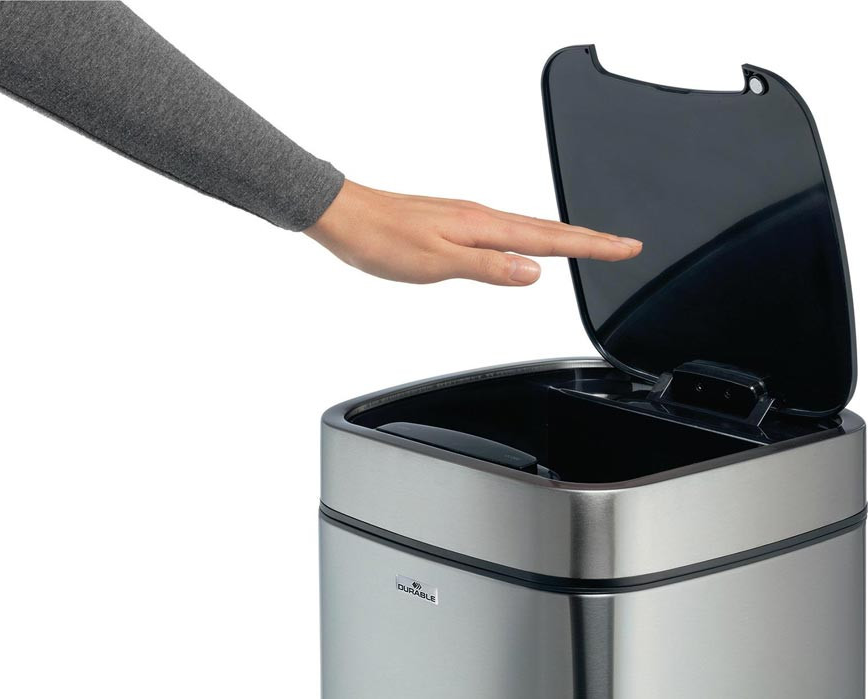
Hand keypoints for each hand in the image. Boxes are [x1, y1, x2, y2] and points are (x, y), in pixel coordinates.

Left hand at [304, 180, 641, 284]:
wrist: (344, 215)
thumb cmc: (381, 240)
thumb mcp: (435, 263)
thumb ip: (486, 268)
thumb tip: (534, 272)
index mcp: (482, 226)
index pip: (549, 239)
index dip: (591, 245)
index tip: (625, 248)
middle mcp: (479, 216)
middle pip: (547, 229)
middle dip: (590, 238)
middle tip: (625, 245)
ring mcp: (467, 217)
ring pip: (528, 228)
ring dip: (564, 236)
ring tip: (590, 244)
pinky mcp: (453, 221)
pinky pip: (506, 228)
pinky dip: (531, 236)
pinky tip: (527, 244)